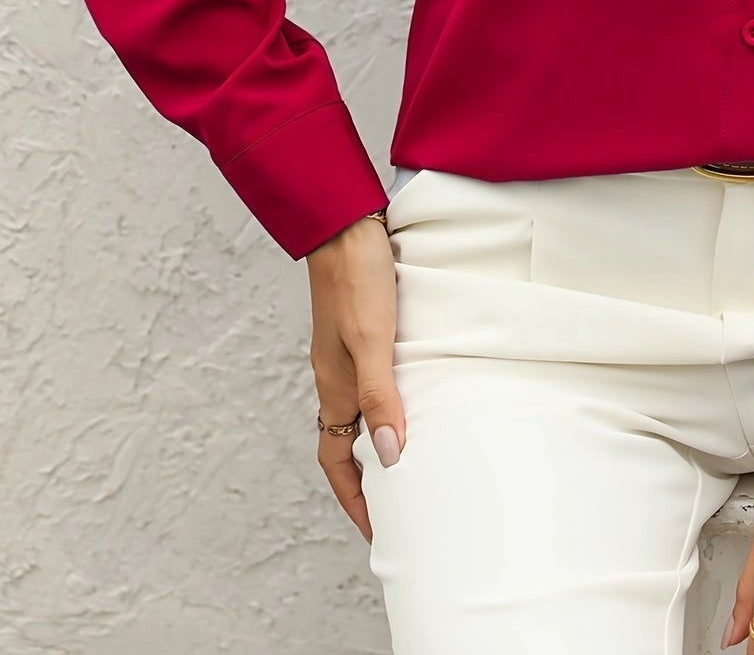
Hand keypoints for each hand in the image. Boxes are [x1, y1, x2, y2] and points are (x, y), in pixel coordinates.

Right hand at [306, 216, 404, 544]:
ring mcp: (349, 351)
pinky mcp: (365, 328)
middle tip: (402, 505)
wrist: (345, 223)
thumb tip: (391, 457)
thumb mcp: (371, 339)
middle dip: (370, 479)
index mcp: (333, 386)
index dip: (355, 498)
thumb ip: (380, 396)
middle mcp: (337, 375)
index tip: (376, 531)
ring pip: (363, 410)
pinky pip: (376, 380)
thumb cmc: (356, 277)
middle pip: (348, 442)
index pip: (336, 461)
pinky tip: (420, 394)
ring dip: (382, 438)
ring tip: (416, 459)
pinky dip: (392, 400)